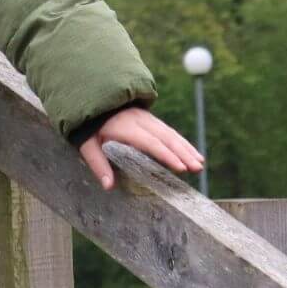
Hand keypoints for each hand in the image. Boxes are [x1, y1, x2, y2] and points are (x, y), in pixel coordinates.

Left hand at [76, 106, 202, 190]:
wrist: (92, 101)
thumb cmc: (90, 128)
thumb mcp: (87, 145)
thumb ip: (98, 164)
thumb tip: (108, 186)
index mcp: (125, 128)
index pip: (149, 142)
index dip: (165, 155)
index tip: (180, 168)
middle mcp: (139, 120)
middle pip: (165, 137)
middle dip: (183, 153)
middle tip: (197, 169)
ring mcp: (146, 118)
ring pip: (170, 133)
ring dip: (186, 148)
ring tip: (199, 164)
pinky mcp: (150, 119)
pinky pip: (169, 131)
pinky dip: (183, 143)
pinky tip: (194, 153)